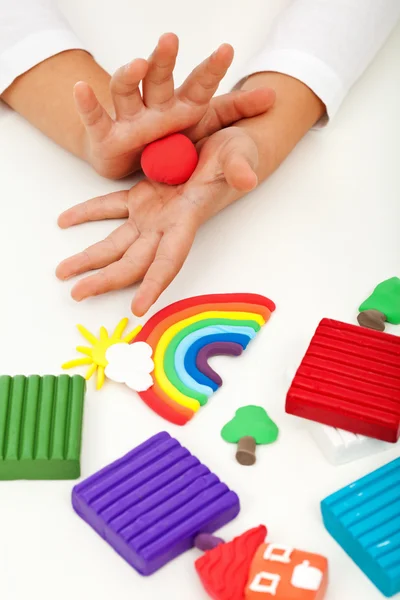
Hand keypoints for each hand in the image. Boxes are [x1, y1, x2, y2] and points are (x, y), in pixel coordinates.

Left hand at [56, 126, 261, 313]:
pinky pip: (109, 207)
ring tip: (63, 272)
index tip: (137, 308)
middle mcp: (166, 224)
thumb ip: (240, 168)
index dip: (154, 284)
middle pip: (133, 262)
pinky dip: (87, 213)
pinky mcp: (143, 195)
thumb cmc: (240, 151)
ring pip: (116, 242)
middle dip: (106, 280)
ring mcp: (152, 212)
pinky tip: (65, 221)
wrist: (229, 143)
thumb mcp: (241, 154)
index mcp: (187, 219)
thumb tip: (247, 178)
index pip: (169, 260)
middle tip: (77, 294)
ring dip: (89, 258)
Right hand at [75, 33, 273, 178]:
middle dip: (164, 60)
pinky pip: (96, 117)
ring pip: (127, 89)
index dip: (212, 70)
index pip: (199, 85)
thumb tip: (273, 95)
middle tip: (171, 40)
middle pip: (159, 78)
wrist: (131, 156)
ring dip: (129, 74)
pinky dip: (88, 104)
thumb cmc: (169, 137)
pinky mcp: (107, 134)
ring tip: (138, 63)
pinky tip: (82, 90)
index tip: (227, 50)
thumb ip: (236, 111)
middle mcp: (155, 105)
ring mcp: (130, 117)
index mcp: (182, 105)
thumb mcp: (205, 126)